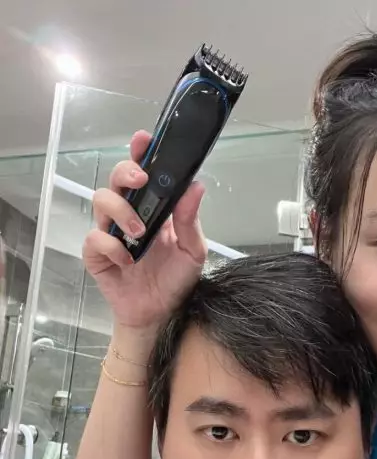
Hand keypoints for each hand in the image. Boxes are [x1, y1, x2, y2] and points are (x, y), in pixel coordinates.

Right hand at [83, 130, 206, 329]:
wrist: (159, 314)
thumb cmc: (175, 282)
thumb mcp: (193, 252)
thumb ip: (191, 221)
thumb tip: (196, 185)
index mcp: (154, 209)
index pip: (143, 173)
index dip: (139, 152)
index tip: (143, 139)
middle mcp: (129, 214)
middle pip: (116, 178)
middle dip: (125, 172)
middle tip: (141, 179)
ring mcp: (110, 233)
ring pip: (100, 201)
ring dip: (121, 211)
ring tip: (140, 233)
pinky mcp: (97, 255)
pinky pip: (94, 239)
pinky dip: (111, 246)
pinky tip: (128, 261)